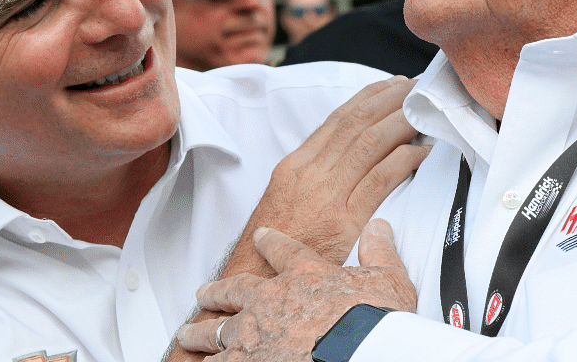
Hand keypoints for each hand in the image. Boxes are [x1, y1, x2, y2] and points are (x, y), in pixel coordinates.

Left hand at [177, 220, 416, 359]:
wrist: (355, 352)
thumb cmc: (372, 319)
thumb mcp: (388, 279)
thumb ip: (380, 252)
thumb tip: (380, 227)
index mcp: (304, 274)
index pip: (282, 250)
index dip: (269, 242)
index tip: (260, 237)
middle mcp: (270, 299)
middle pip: (234, 290)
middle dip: (217, 291)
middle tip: (203, 291)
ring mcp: (252, 334)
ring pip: (215, 329)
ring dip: (200, 331)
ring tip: (188, 333)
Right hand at [228, 76, 425, 275]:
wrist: (255, 278)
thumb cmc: (275, 242)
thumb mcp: (286, 197)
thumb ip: (314, 174)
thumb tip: (349, 155)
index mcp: (296, 164)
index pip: (337, 119)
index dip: (368, 97)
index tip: (390, 86)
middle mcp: (310, 172)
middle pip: (356, 122)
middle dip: (389, 100)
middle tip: (415, 88)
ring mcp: (327, 194)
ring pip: (370, 143)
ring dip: (401, 122)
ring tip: (422, 112)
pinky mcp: (343, 220)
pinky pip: (380, 179)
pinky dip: (404, 160)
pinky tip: (421, 153)